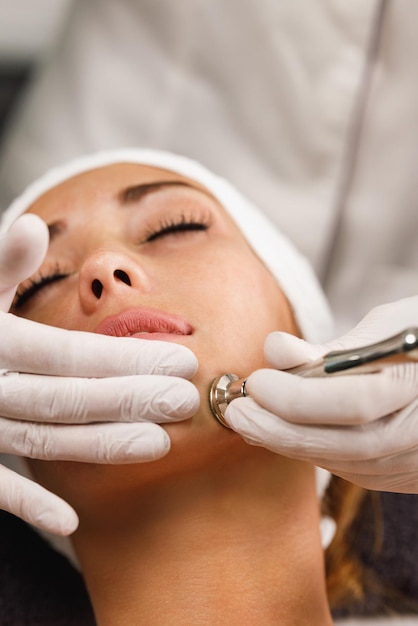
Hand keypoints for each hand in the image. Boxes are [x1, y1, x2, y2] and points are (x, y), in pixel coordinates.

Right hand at [0, 216, 198, 533]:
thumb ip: (1, 264)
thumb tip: (32, 224)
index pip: (68, 352)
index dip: (126, 358)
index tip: (182, 360)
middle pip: (66, 398)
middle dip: (130, 399)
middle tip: (185, 402)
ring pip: (41, 440)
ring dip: (100, 446)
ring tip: (158, 444)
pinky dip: (26, 504)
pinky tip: (71, 522)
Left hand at [225, 297, 417, 492]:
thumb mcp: (398, 323)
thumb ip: (337, 345)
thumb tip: (277, 350)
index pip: (348, 402)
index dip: (295, 394)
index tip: (257, 380)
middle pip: (339, 444)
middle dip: (278, 430)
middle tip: (237, 413)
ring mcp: (416, 463)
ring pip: (342, 464)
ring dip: (289, 444)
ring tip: (252, 423)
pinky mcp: (408, 475)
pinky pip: (352, 471)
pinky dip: (314, 453)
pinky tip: (285, 436)